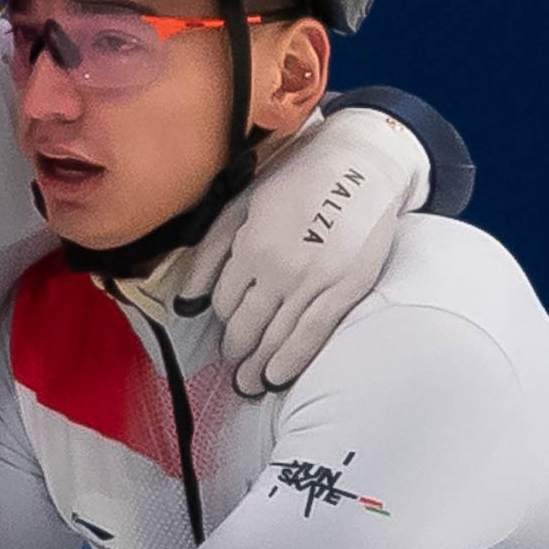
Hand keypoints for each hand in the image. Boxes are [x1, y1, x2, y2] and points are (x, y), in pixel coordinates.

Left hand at [179, 109, 424, 396]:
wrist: (361, 164)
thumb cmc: (297, 180)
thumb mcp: (243, 205)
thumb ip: (211, 251)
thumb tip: (187, 302)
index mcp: (250, 245)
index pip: (223, 302)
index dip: (223, 319)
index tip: (227, 327)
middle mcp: (278, 268)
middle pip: (246, 326)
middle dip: (236, 350)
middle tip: (234, 365)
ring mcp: (313, 281)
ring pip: (275, 337)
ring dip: (259, 366)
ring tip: (249, 384)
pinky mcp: (345, 288)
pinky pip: (312, 335)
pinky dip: (291, 361)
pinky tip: (277, 378)